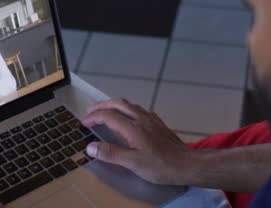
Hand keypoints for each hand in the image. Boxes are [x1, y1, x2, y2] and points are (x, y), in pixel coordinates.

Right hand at [82, 99, 198, 184]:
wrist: (187, 164)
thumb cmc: (161, 166)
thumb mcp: (133, 163)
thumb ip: (111, 153)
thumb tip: (91, 147)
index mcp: (133, 128)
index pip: (108, 116)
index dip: (94, 118)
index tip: (84, 123)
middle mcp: (141, 119)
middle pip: (118, 104)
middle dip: (102, 105)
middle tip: (90, 111)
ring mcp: (151, 119)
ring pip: (129, 105)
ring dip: (114, 105)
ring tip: (105, 111)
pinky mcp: (158, 123)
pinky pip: (138, 109)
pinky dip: (127, 109)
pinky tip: (128, 117)